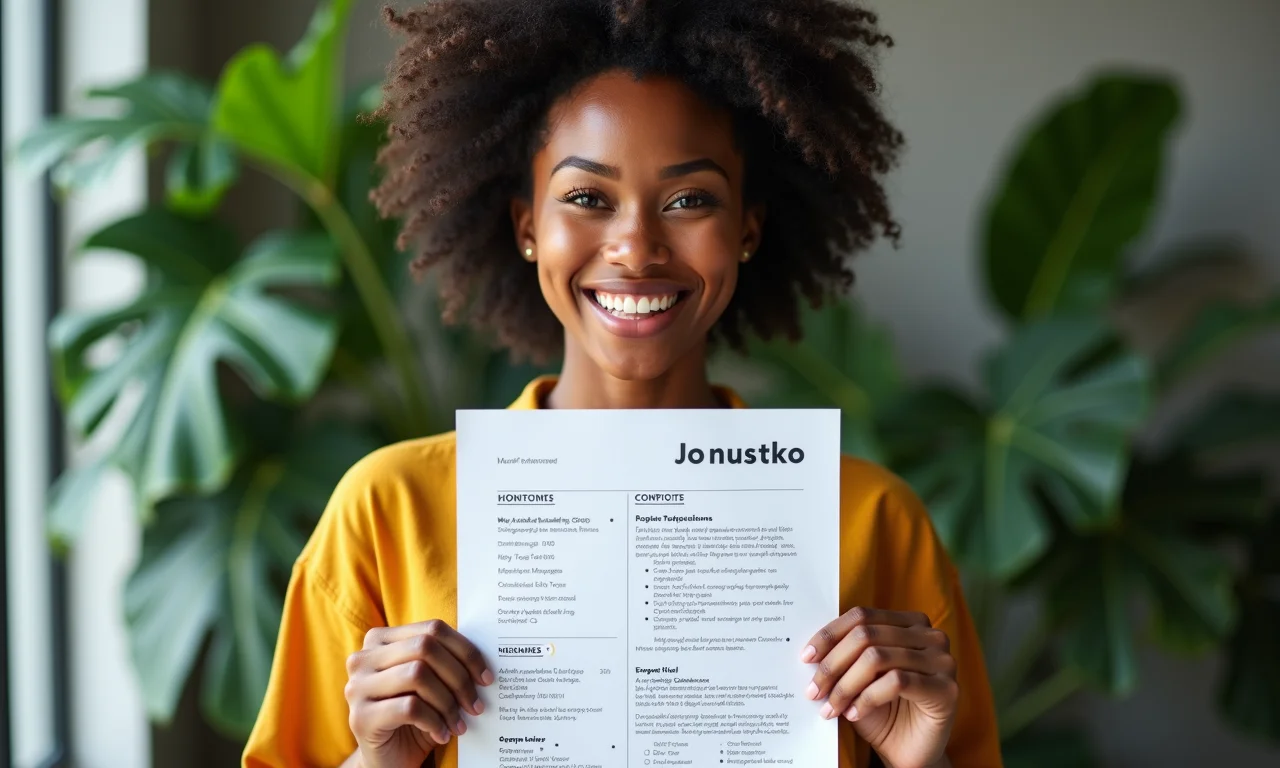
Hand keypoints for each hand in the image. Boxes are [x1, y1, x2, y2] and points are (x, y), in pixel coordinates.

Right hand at [345, 620, 493, 767]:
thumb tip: (483, 659)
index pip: (432, 629)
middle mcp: (363, 659)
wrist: (388, 759)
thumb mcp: (430, 683)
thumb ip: (445, 662)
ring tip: (459, 723)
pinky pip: (410, 707)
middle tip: (475, 704)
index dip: (465, 651)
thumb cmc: (414, 717)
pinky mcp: (360, 717)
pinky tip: (441, 734)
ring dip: (448, 702)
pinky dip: (434, 721)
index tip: (485, 676)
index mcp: (380, 640)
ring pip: (417, 674)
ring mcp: (357, 687)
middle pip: (425, 647)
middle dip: (459, 677)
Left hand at [802, 608, 957, 767]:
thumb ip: (843, 656)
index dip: (830, 635)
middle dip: (833, 664)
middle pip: (866, 636)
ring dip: (846, 685)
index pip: (862, 616)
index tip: (806, 657)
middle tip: (813, 690)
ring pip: (877, 658)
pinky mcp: (946, 689)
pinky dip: (867, 698)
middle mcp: (931, 636)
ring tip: (830, 707)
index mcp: (910, 623)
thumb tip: (810, 650)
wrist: (908, 752)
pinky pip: (896, 682)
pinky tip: (854, 714)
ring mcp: (943, 661)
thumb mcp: (858, 678)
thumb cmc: (882, 711)